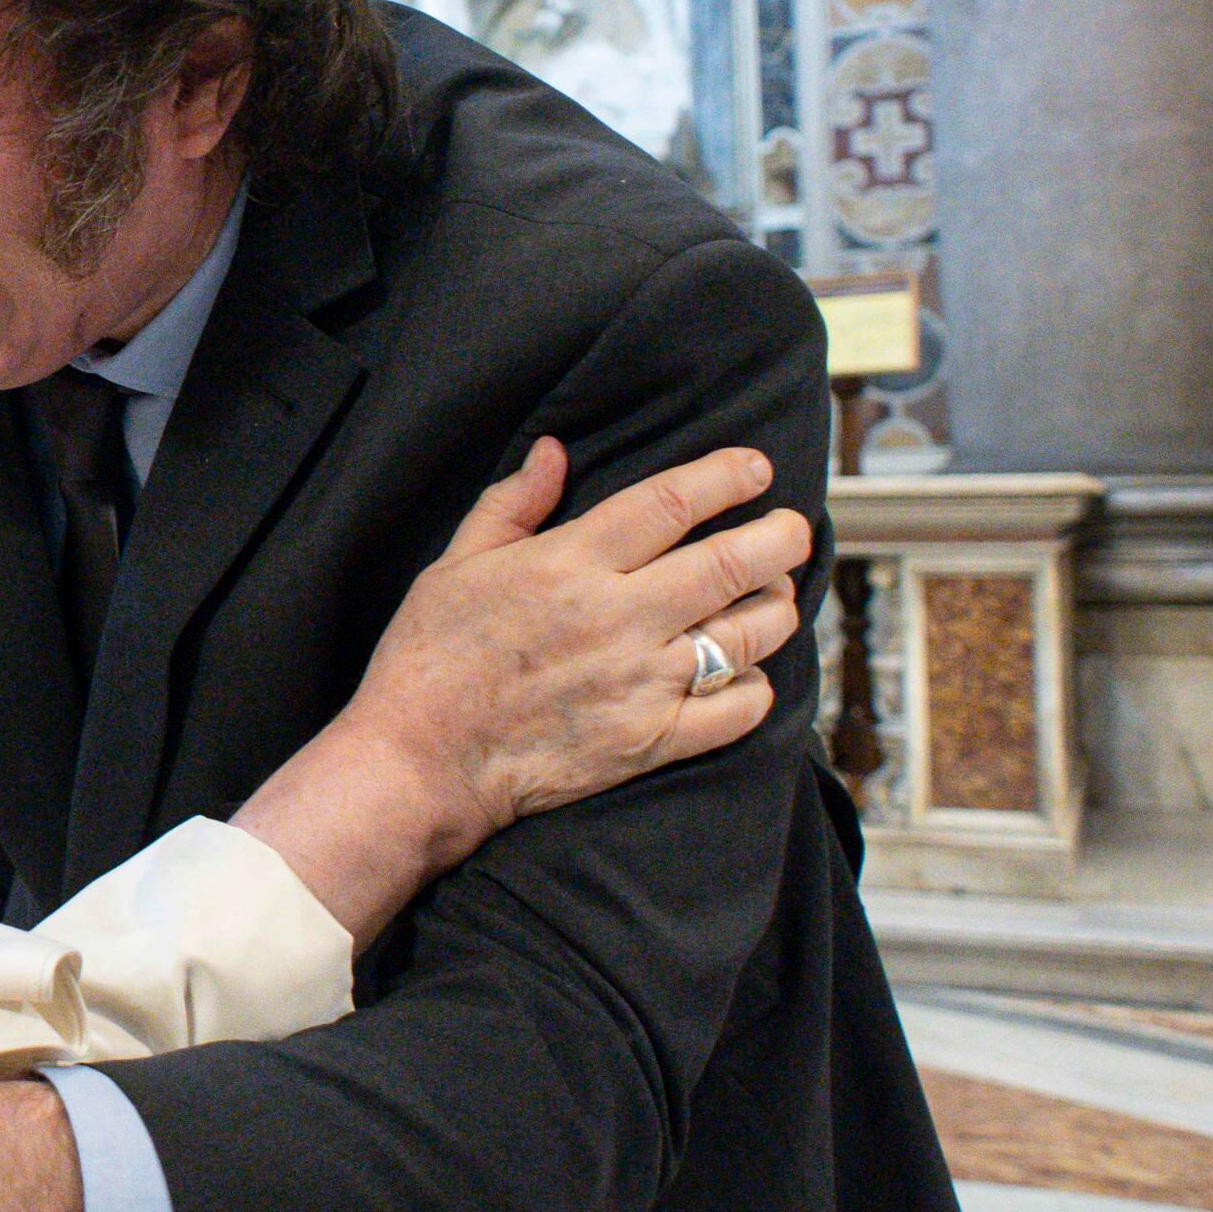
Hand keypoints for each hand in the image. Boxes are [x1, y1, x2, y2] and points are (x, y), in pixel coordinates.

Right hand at [238, 439, 809, 943]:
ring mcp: (641, 682)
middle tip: (792, 529)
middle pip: (734, 562)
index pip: (674, 502)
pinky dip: (757, 687)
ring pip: (750, 634)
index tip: (756, 469)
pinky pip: (737, 711)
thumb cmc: (428, 658)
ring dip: (778, 606)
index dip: (727, 477)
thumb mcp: (454, 564)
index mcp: (569, 562)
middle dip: (781, 537)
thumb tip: (555, 450)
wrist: (420, 761)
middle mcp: (617, 616)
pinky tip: (746, 673)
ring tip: (776, 593)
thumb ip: (511, 504)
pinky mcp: (651, 741)